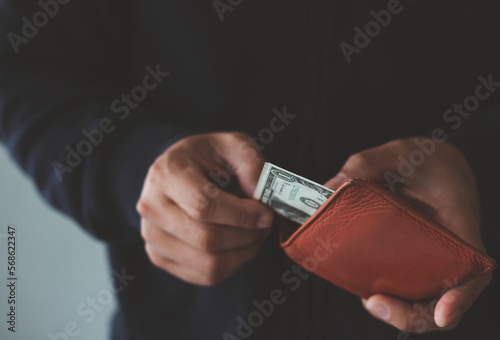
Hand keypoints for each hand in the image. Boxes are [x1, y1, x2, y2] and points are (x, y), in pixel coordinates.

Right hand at [136, 132, 273, 285]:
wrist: (178, 170)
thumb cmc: (207, 157)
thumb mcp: (233, 144)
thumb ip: (251, 163)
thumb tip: (258, 197)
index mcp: (166, 174)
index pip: (204, 206)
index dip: (242, 215)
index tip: (265, 213)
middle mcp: (152, 207)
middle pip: (206, 239)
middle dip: (247, 236)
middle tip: (264, 225)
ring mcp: (152, 236)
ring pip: (208, 264)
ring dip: (243, 254)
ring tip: (255, 235)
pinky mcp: (159, 257)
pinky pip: (204, 276)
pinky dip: (231, 266)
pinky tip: (239, 246)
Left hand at [324, 138, 491, 332]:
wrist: (435, 161)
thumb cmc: (426, 159)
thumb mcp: (398, 153)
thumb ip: (366, 163)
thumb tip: (331, 187)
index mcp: (459, 225)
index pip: (474, 272)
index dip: (461, 298)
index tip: (442, 313)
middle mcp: (451, 249)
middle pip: (445, 299)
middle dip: (415, 314)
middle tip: (376, 303)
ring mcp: (434, 258)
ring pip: (425, 298)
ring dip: (401, 309)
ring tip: (369, 299)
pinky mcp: (416, 258)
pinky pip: (409, 284)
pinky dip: (391, 293)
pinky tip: (366, 287)